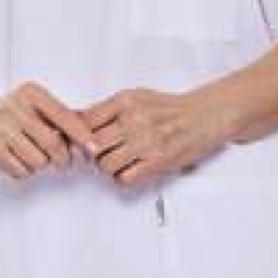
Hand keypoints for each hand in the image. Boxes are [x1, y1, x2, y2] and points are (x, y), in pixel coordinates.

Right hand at [0, 80, 99, 179]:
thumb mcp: (34, 106)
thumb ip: (60, 118)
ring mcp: (0, 127)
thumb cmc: (11, 114)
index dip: (82, 135)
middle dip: (62, 158)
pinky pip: (20, 171)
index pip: (64, 116)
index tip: (94, 149)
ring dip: (39, 165)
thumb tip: (90, 142)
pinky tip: (16, 159)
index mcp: (32, 93)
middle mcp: (15, 107)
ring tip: (31, 155)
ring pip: (38, 161)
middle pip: (53, 144)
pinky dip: (23, 172)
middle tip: (62, 161)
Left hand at [76, 86, 226, 186]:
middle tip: (103, 152)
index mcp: (125, 100)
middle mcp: (134, 119)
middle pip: (92, 146)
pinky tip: (131, 169)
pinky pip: (124, 179)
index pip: (86, 122)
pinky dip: (123, 178)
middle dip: (93, 153)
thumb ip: (106, 108)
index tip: (85, 140)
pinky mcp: (158, 161)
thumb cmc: (168, 109)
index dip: (81, 134)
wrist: (203, 116)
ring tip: (119, 161)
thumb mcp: (135, 97)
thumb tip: (73, 118)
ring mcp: (146, 141)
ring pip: (105, 165)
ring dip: (108, 168)